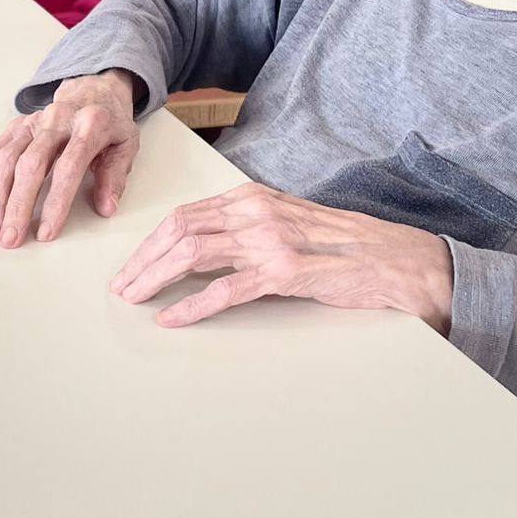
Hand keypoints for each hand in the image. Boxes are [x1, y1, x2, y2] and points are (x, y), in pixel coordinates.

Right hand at [0, 71, 139, 245]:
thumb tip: (106, 207)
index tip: (46, 233)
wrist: (92, 91)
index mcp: (90, 124)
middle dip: (18, 205)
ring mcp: (32, 122)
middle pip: (30, 164)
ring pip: (6, 159)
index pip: (69, 166)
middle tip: (11, 238)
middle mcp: (56, 119)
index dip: (56, 202)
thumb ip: (115, 176)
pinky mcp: (15, 126)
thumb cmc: (110, 125)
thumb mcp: (126, 145)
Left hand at [110, 181, 453, 331]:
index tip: (132, 265)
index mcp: (253, 198)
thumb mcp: (286, 224)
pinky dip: (192, 305)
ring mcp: (271, 240)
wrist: (393, 259)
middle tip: (123, 287)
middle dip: (143, 260)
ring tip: (136, 300)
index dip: (151, 242)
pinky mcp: (285, 272)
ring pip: (194, 253)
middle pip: (180, 230)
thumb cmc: (341, 246)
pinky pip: (226, 289)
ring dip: (156, 279)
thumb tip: (198, 251)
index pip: (186, 214)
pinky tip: (173, 319)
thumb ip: (246, 230)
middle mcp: (257, 211)